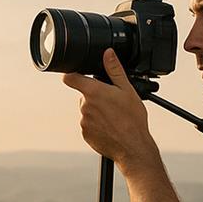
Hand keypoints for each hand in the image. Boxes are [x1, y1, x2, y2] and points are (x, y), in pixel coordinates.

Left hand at [62, 49, 155, 170]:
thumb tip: (108, 54)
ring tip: (113, 117)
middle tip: (111, 102)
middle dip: (94, 96)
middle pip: (84, 95)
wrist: (133, 147)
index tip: (76, 75)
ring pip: (87, 111)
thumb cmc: (132, 120)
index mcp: (93, 92)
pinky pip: (88, 125)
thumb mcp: (127, 90)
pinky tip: (110, 127)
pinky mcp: (86, 134)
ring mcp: (84, 122)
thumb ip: (114, 70)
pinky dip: (96, 125)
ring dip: (96, 111)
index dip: (71, 74)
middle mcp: (85, 106)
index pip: (70, 77)